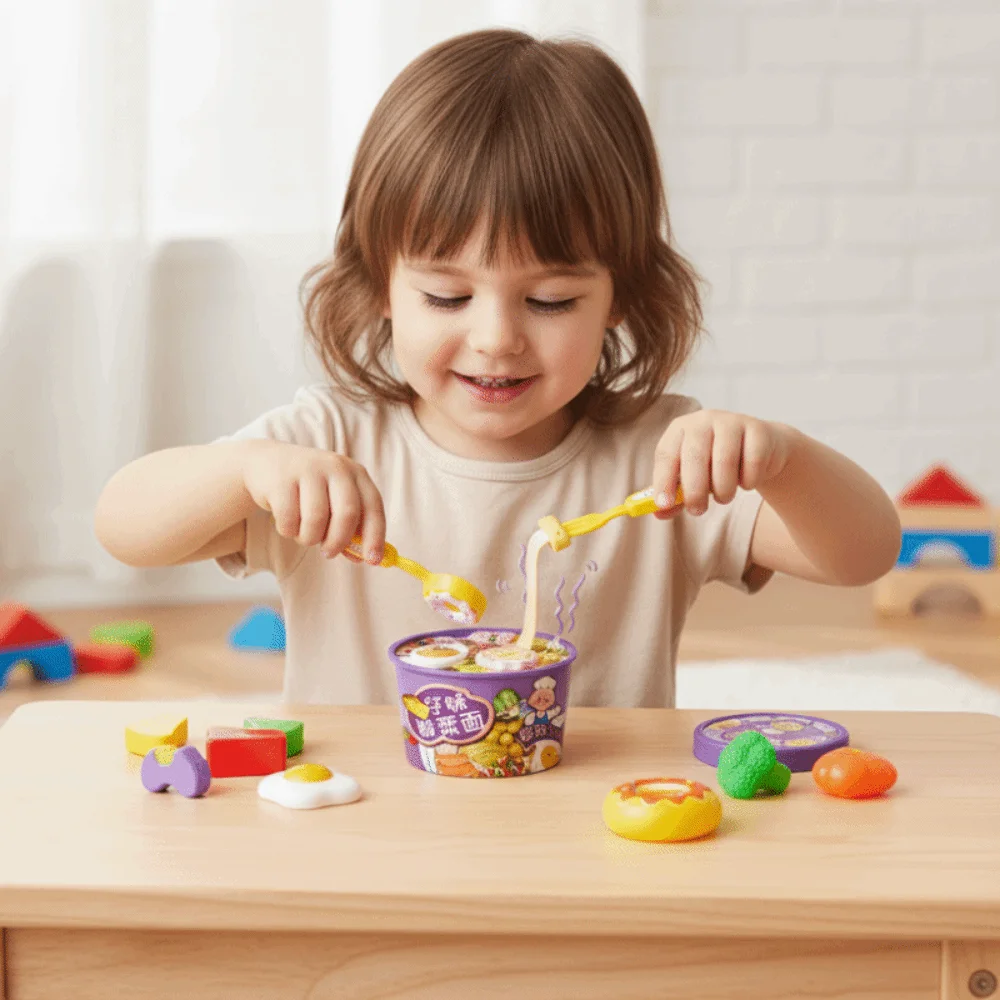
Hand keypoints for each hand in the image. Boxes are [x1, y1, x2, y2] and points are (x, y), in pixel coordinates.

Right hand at [240, 440, 385, 561]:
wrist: (266, 463)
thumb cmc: (309, 491)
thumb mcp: (333, 502)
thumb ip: (349, 528)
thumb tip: (361, 558)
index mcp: (356, 473)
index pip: (373, 506)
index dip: (375, 536)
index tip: (372, 560)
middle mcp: (335, 467)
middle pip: (347, 513)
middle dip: (338, 541)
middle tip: (328, 553)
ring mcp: (308, 470)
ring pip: (316, 519)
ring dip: (309, 538)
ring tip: (304, 535)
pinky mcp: (281, 480)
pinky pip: (289, 520)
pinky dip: (288, 531)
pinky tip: (286, 523)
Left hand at [650, 410, 792, 517]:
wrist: (759, 450)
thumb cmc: (716, 465)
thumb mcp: (693, 478)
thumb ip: (676, 496)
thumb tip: (659, 513)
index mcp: (680, 429)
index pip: (666, 454)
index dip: (663, 480)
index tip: (664, 505)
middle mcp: (703, 420)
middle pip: (694, 457)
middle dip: (694, 491)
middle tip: (697, 511)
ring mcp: (732, 421)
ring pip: (725, 461)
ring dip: (724, 490)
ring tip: (724, 497)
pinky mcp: (758, 429)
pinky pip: (752, 462)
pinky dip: (748, 481)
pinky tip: (745, 481)